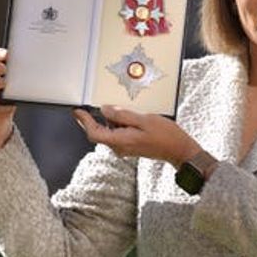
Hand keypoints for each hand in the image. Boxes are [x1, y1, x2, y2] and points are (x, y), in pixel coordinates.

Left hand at [72, 106, 198, 167]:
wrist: (178, 150)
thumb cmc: (165, 136)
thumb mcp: (143, 120)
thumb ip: (122, 115)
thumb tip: (105, 110)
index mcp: (120, 141)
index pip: (94, 133)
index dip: (84, 122)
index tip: (78, 111)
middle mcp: (120, 147)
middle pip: (99, 133)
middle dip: (95, 119)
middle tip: (93, 106)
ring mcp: (124, 148)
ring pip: (109, 132)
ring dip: (111, 120)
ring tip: (122, 109)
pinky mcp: (130, 146)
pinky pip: (118, 133)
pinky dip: (118, 123)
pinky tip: (128, 116)